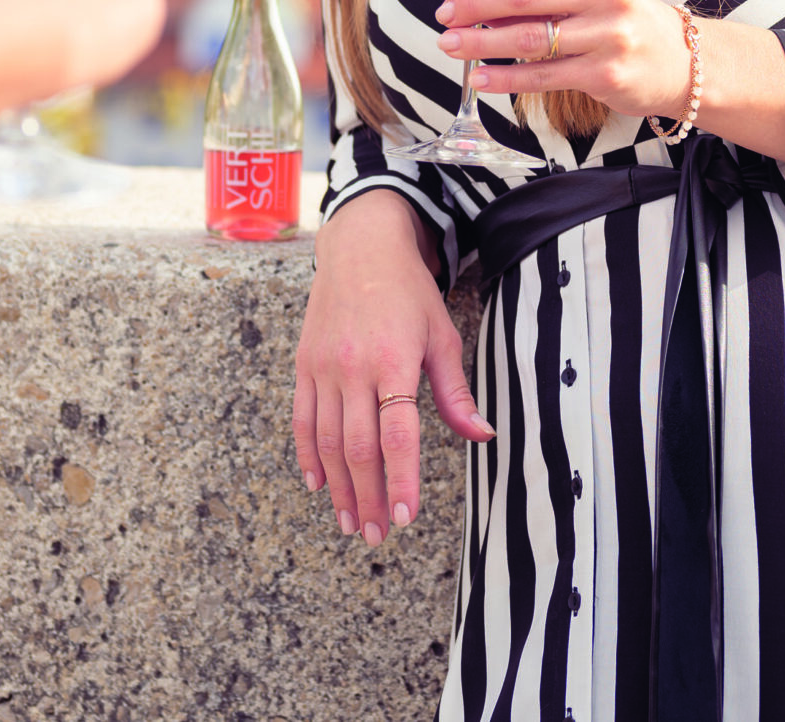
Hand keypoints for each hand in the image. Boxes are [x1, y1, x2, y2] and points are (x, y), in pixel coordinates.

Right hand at [293, 192, 492, 545]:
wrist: (360, 248)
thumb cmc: (408, 292)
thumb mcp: (441, 335)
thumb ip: (456, 391)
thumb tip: (483, 436)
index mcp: (394, 360)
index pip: (397, 435)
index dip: (401, 480)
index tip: (406, 518)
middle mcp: (354, 367)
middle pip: (358, 447)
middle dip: (370, 497)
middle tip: (378, 536)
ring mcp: (323, 367)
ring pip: (328, 440)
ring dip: (340, 488)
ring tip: (352, 522)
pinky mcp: (304, 365)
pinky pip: (302, 419)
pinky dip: (308, 456)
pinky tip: (320, 485)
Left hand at [432, 0, 690, 119]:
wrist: (680, 60)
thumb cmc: (621, 16)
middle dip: (472, 4)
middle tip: (444, 14)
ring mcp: (608, 35)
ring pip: (527, 37)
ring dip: (479, 42)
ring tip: (450, 45)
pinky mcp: (605, 74)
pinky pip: (542, 76)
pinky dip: (504, 77)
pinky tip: (479, 76)